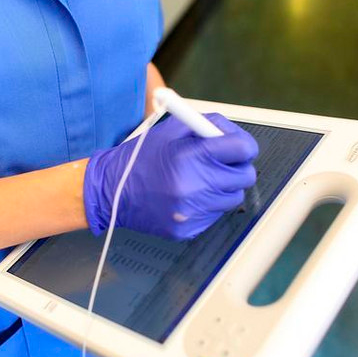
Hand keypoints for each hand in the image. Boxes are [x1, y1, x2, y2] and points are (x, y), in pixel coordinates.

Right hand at [84, 113, 258, 240]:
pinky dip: (207, 205)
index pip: (243, 148)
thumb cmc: (141, 158)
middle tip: (220, 163)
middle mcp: (195, 186)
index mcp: (192, 156)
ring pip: (233, 198)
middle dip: (236, 167)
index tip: (237, 147)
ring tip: (198, 180)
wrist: (112, 192)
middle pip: (245, 176)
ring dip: (222, 187)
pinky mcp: (189, 230)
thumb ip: (205, 126)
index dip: (243, 145)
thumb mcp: (170, 130)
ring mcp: (193, 211)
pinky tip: (187, 196)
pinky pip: (215, 215)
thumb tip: (232, 132)